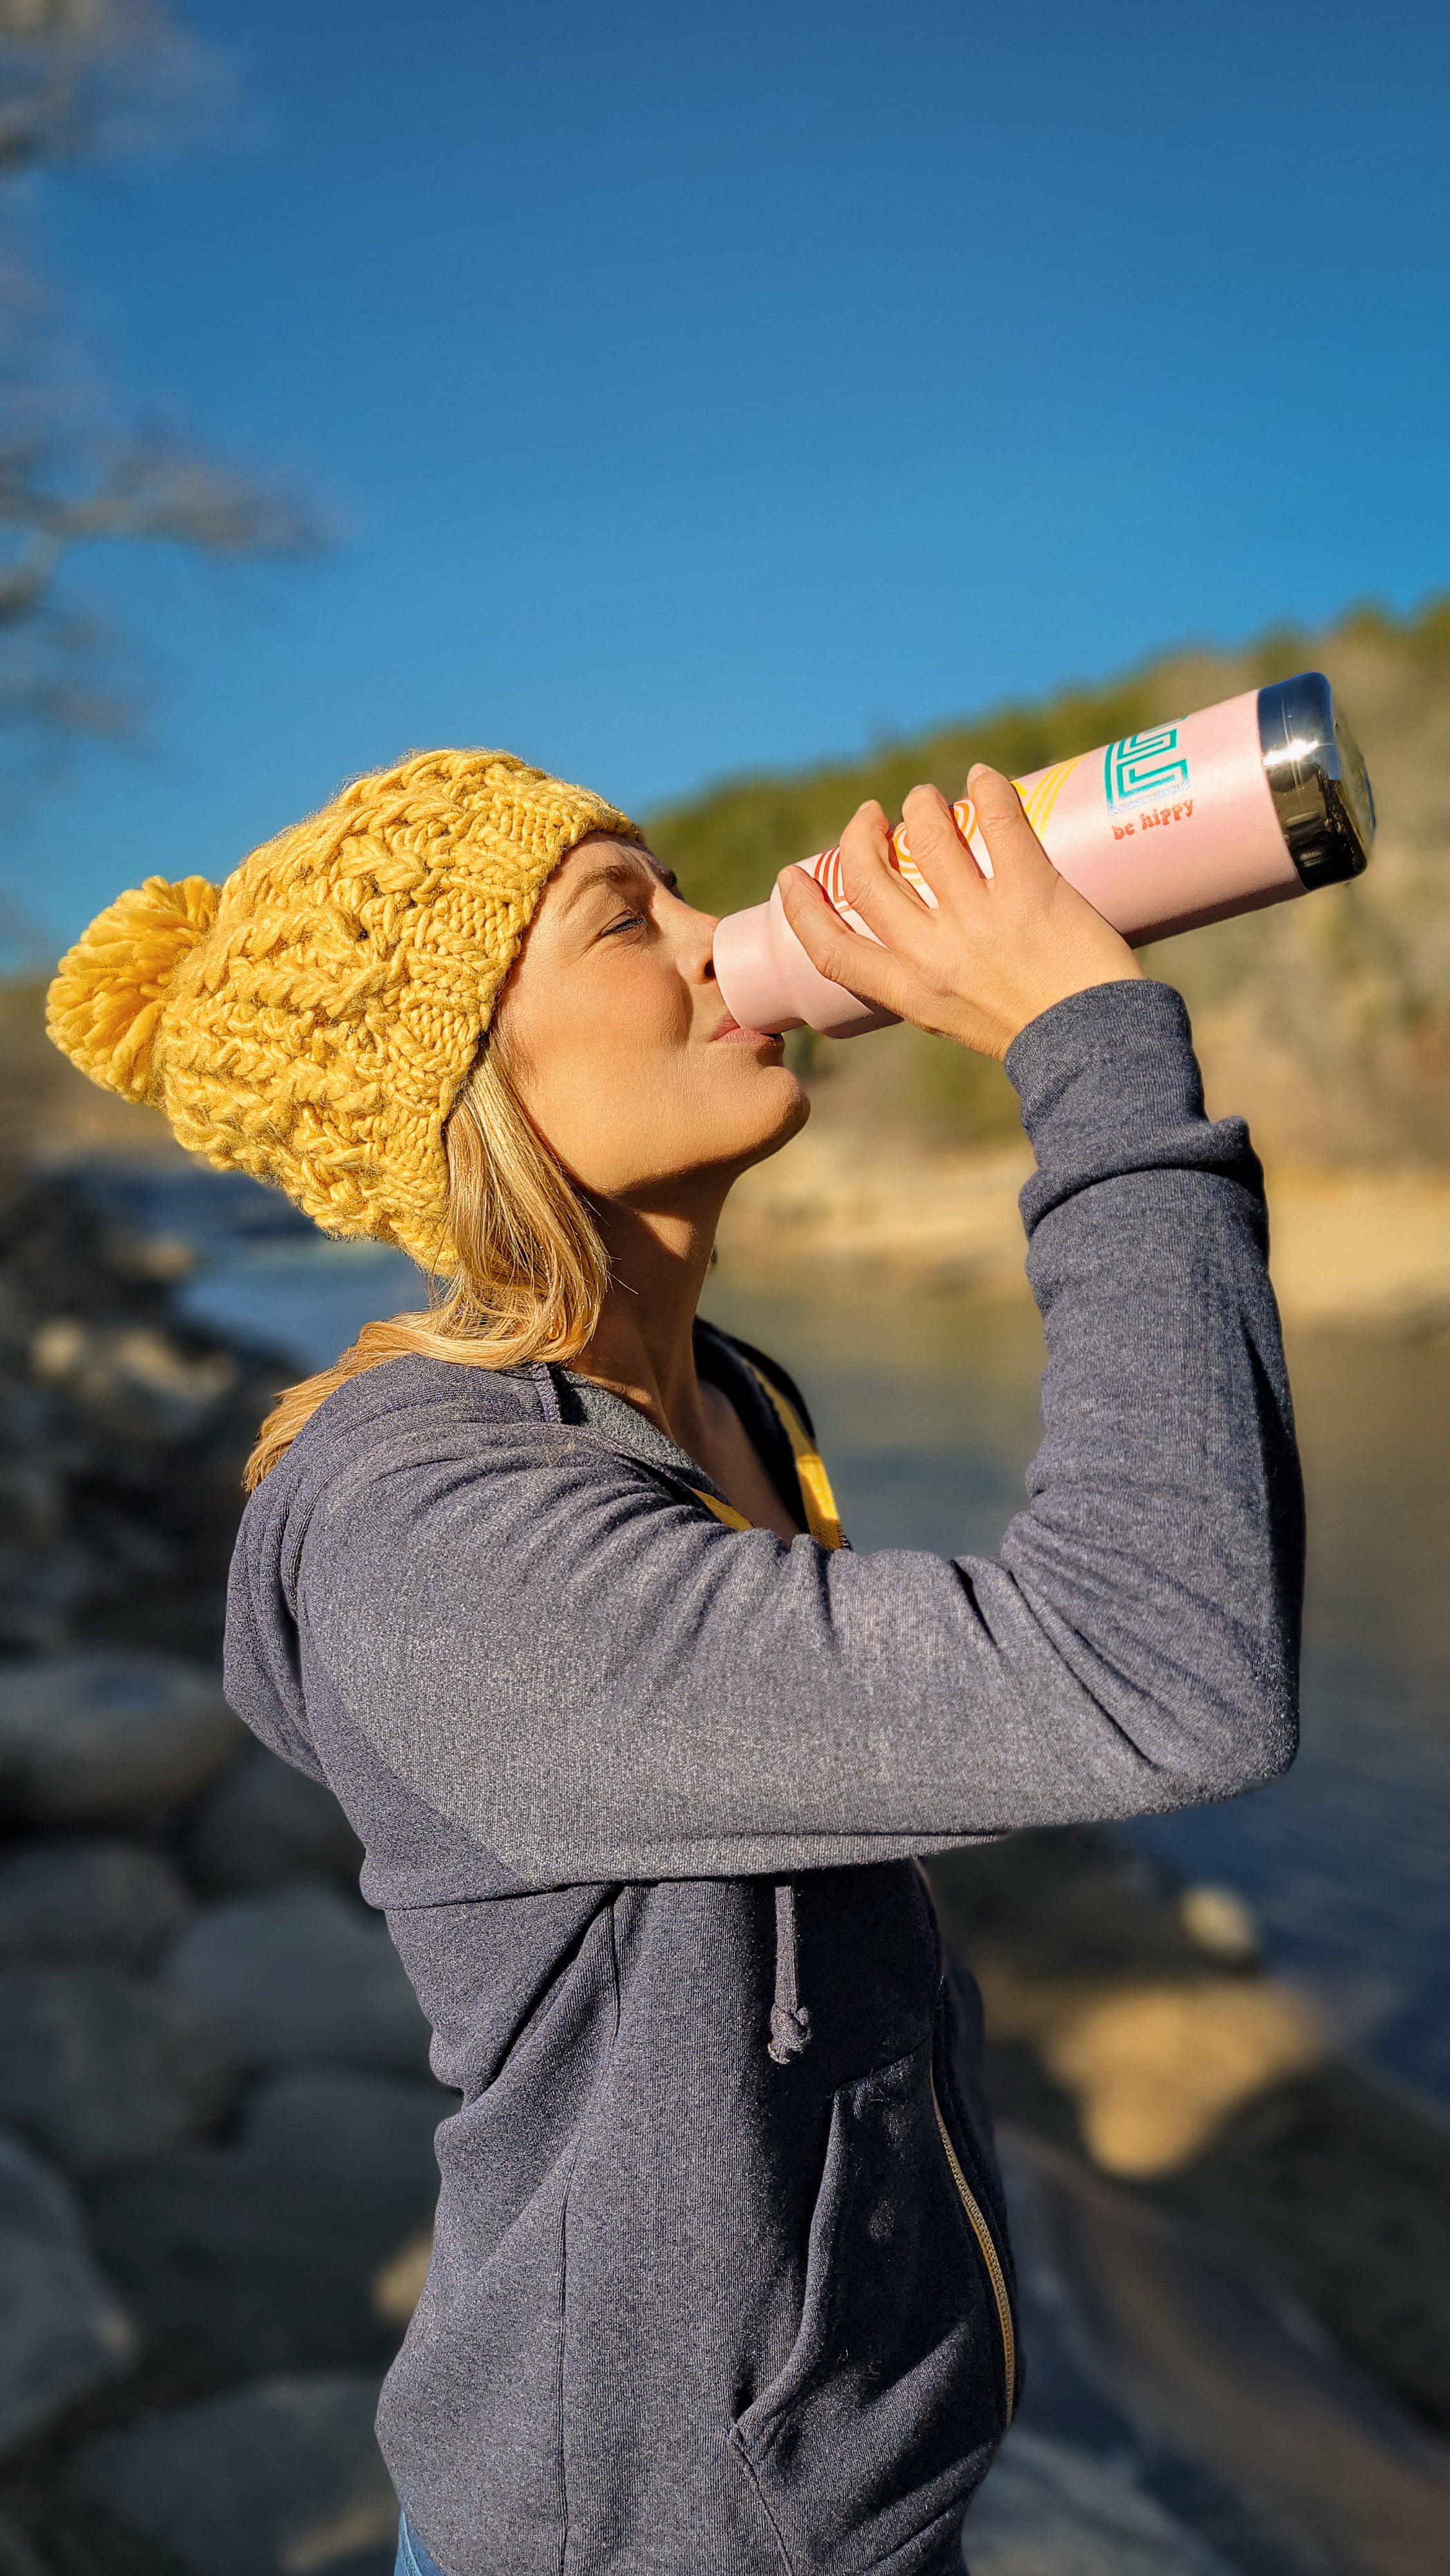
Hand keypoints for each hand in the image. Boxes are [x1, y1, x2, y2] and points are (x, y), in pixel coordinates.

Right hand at [777, 767, 1140, 1059]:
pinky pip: (996, 821)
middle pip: (868, 877)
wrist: (1096, 1046)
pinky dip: (985, 789)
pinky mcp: (1029, 889)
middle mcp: (933, 954)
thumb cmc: (1030, 1033)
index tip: (792, 876)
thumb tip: (915, 928)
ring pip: (926, 837)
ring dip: (920, 805)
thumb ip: (927, 977)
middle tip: (874, 815)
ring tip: (929, 799)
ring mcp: (979, 919)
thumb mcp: (953, 1016)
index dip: (801, 909)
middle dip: (860, 835)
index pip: (830, 949)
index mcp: (908, 991)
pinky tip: (983, 778)